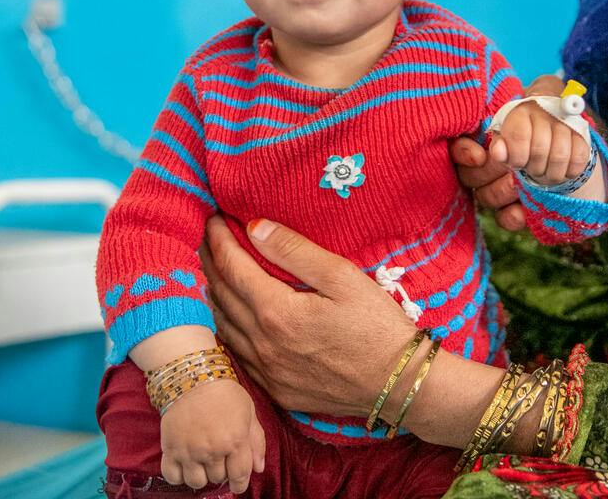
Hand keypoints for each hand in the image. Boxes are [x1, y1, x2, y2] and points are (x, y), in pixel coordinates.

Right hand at [159, 377, 265, 493]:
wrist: (191, 375)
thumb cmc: (224, 392)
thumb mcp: (249, 411)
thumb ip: (257, 441)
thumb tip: (259, 469)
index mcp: (235, 440)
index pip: (240, 476)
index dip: (240, 483)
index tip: (237, 482)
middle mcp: (212, 450)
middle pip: (218, 478)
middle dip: (221, 471)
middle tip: (218, 456)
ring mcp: (190, 450)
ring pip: (197, 482)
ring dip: (201, 475)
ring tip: (202, 461)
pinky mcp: (170, 448)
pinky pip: (172, 476)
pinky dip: (178, 475)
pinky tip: (184, 464)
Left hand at [202, 216, 415, 416]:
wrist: (398, 384)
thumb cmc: (377, 325)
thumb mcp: (341, 276)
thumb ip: (294, 250)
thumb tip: (254, 227)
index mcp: (276, 311)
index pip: (231, 267)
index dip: (219, 240)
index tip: (215, 219)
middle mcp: (262, 343)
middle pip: (220, 295)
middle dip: (211, 261)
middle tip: (208, 238)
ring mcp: (266, 370)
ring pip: (223, 326)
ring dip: (214, 294)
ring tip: (216, 270)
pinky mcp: (276, 389)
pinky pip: (237, 353)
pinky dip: (227, 327)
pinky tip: (232, 315)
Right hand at [450, 74, 565, 229]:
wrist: (575, 150)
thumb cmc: (554, 119)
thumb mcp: (550, 98)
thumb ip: (542, 91)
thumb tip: (538, 98)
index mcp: (487, 136)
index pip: (458, 147)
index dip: (464, 152)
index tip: (481, 155)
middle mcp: (485, 164)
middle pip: (473, 175)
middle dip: (498, 170)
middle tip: (523, 165)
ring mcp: (497, 188)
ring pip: (488, 196)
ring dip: (509, 189)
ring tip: (534, 179)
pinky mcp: (513, 210)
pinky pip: (505, 219)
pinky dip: (515, 216)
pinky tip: (525, 210)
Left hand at [493, 98, 588, 185]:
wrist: (547, 120)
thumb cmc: (522, 136)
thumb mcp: (506, 141)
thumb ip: (499, 148)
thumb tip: (499, 153)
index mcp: (521, 111)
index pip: (519, 135)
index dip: (517, 157)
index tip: (518, 164)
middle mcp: (545, 112)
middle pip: (540, 149)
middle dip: (534, 168)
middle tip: (533, 170)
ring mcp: (566, 122)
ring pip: (560, 156)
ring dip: (551, 173)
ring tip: (546, 172)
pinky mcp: (582, 134)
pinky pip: (579, 159)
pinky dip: (569, 172)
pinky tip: (561, 170)